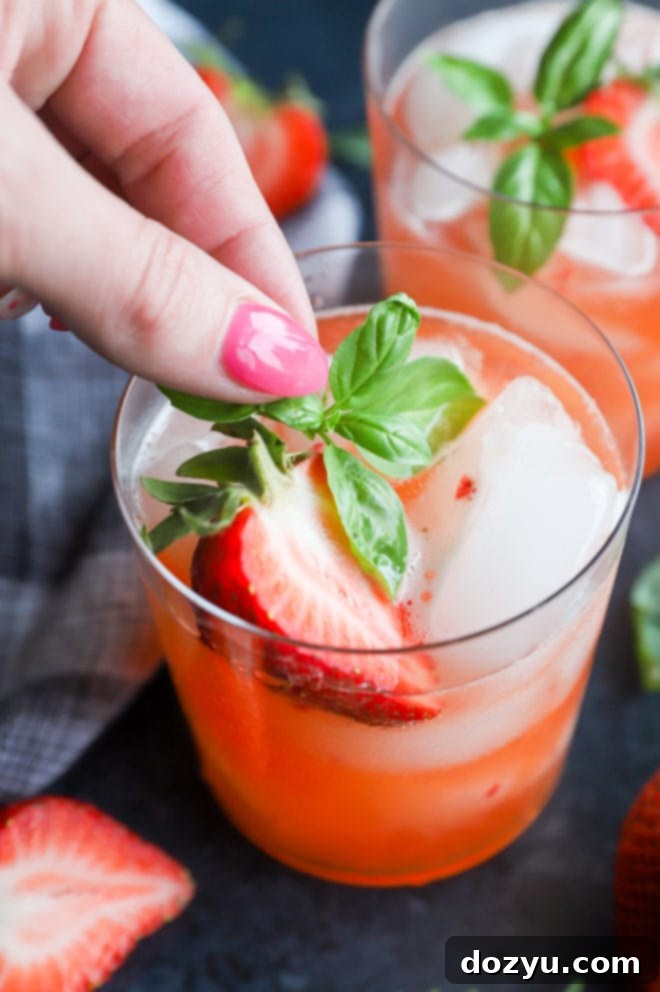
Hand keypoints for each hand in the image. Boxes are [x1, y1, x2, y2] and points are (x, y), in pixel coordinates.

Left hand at [0, 0, 326, 401]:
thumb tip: (276, 361)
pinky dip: (22, 275)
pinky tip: (9, 301)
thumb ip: (137, 277)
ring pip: (68, 215)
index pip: (196, 136)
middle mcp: (17, 35)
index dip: (251, 258)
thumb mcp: (5, 196)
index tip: (289, 361)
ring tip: (73, 337)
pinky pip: (13, 226)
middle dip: (158, 287)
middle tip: (203, 389)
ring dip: (82, 290)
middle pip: (134, 182)